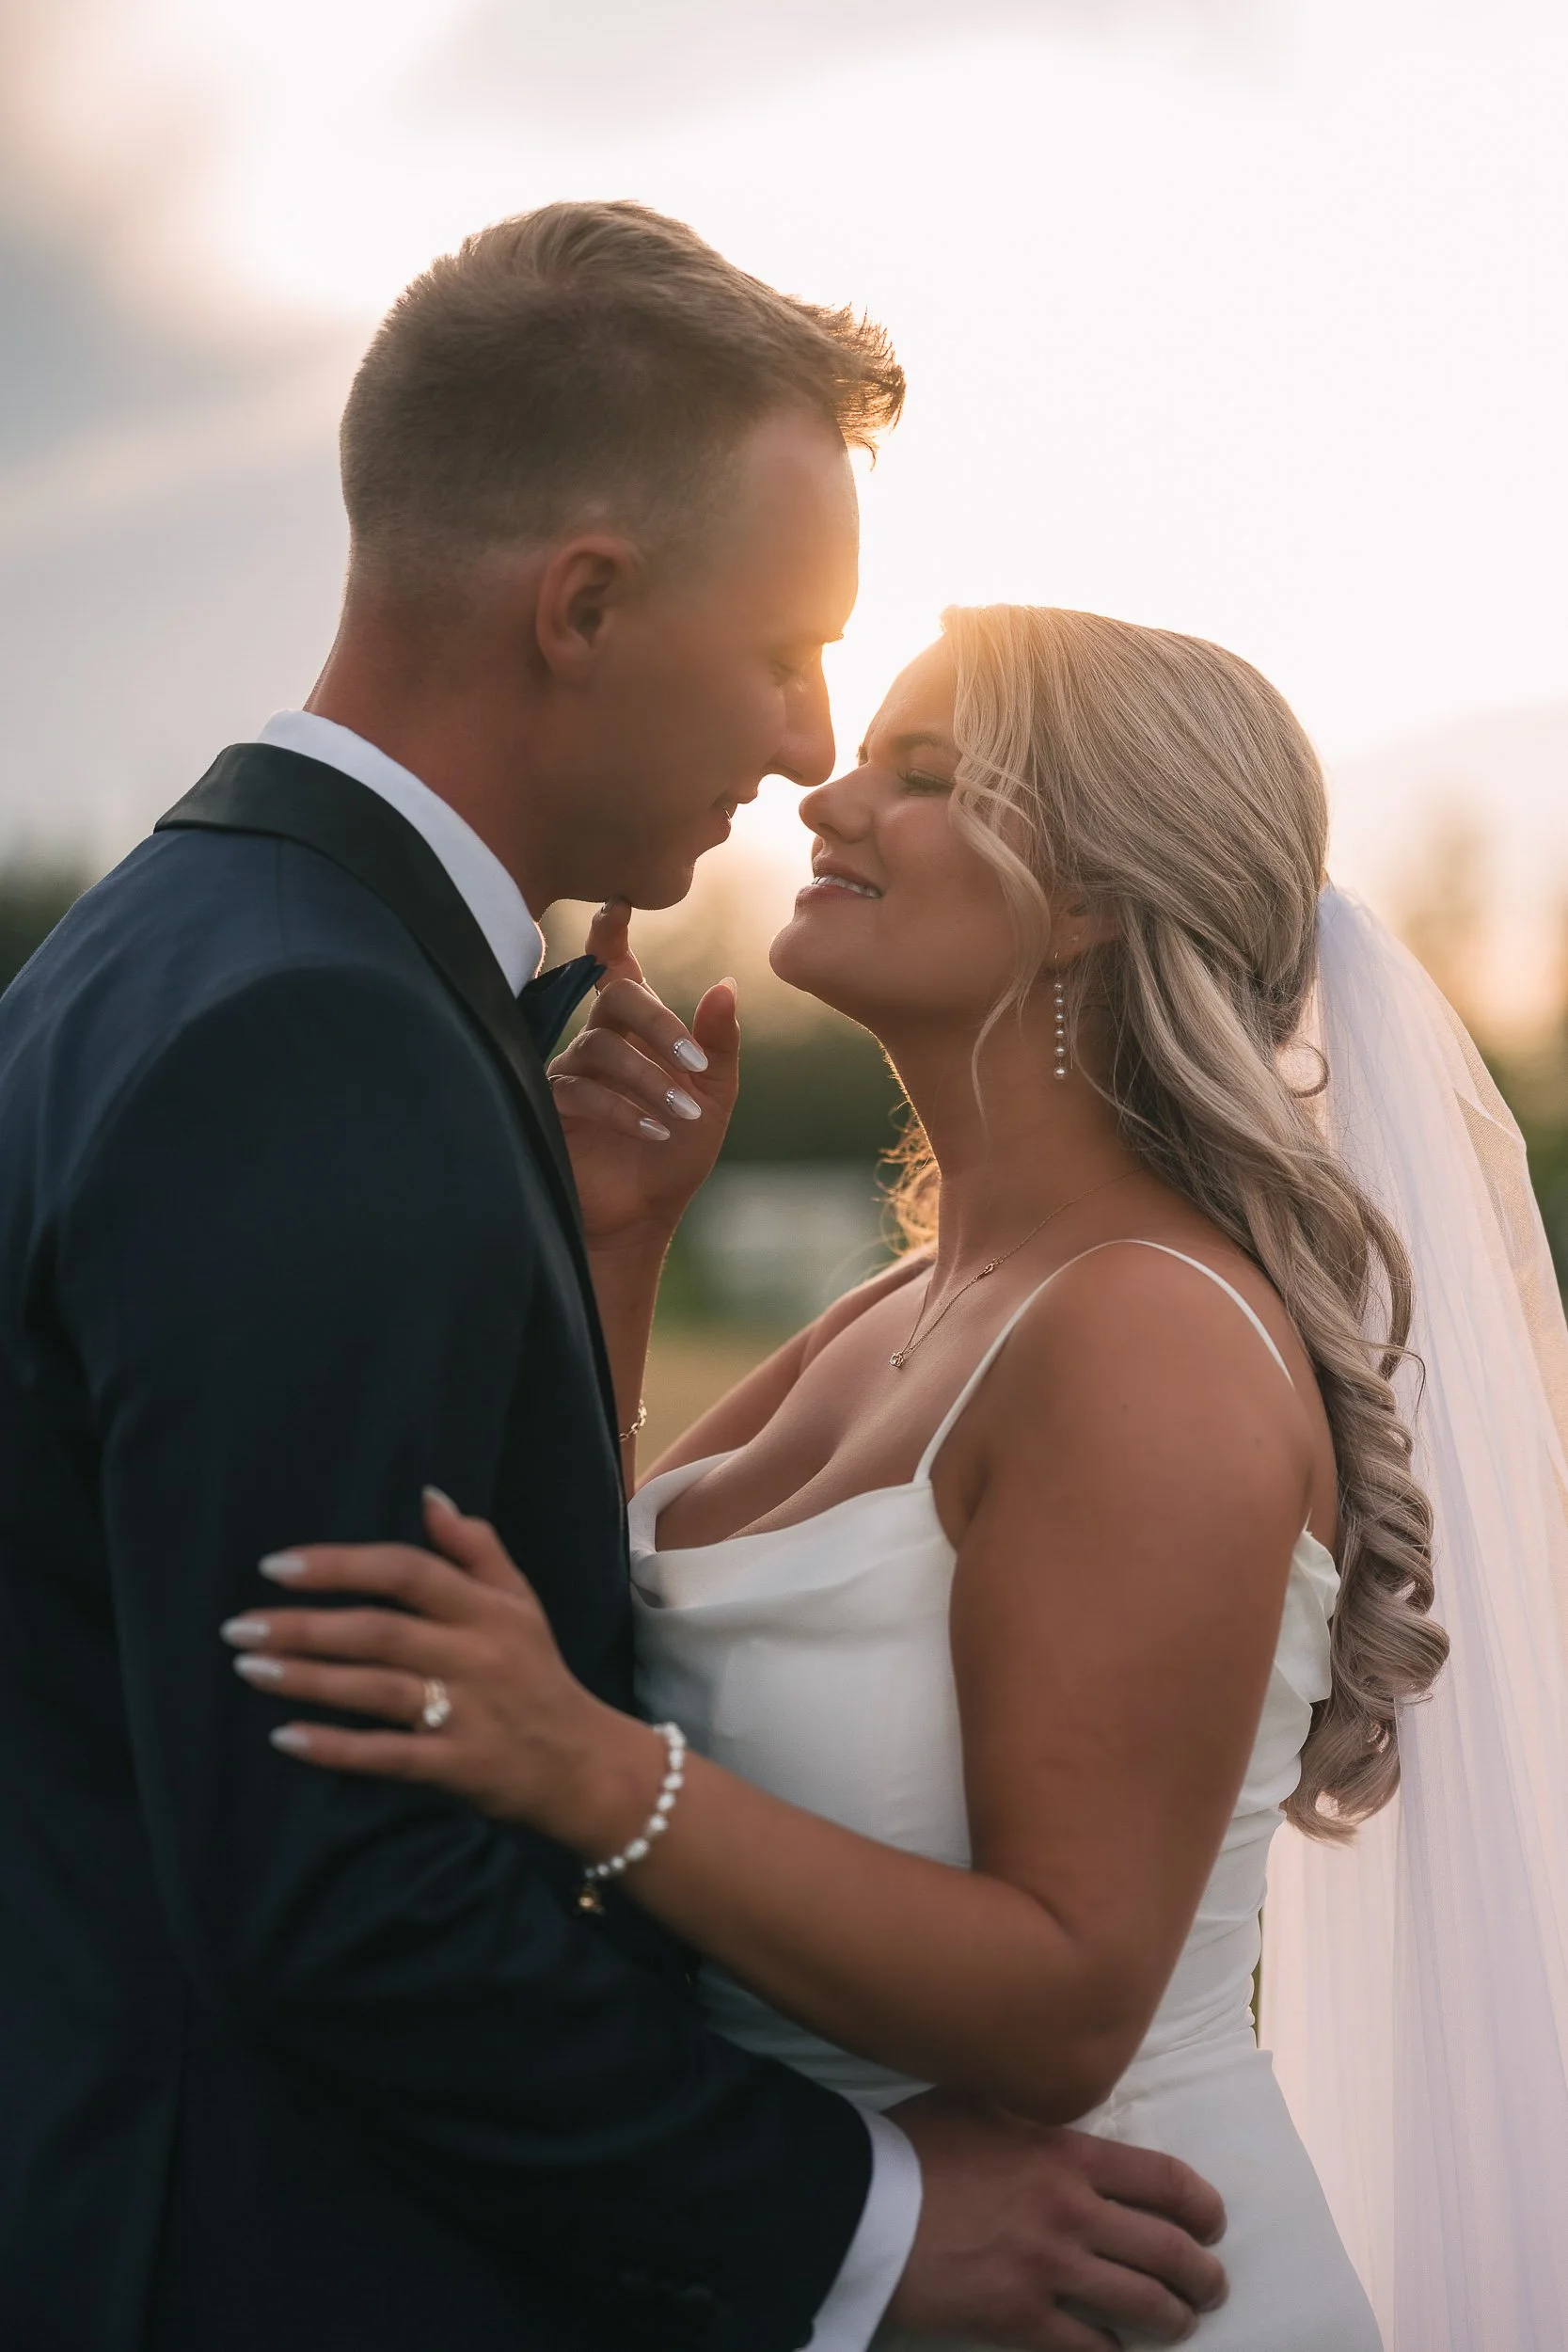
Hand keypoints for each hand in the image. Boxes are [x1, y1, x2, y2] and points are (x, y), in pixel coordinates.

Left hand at [221, 1493, 660, 1852]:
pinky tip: (285, 1737)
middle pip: (379, 1631)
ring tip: (248, 1669)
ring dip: (307, 1679)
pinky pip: (388, 1755)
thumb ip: (475, 1548)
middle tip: (238, 1626)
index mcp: (486, 1609)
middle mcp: (476, 1655)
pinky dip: (336, 1747)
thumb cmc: (537, 1674)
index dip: (340, 1565)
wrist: (585, 1766)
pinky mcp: (458, 1766)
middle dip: (304, 1626)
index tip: (276, 1566)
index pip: (407, 1571)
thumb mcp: (520, 1602)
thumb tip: (427, 1496)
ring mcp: (467, 1713)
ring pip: (377, 1690)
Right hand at [550, 903, 739, 1250]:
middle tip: (694, 1062)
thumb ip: (719, 1042)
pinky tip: (655, 1130)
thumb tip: (726, 985)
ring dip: (649, 1080)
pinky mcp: (550, 1108)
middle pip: (616, 997)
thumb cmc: (675, 1155)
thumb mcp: (714, 1096)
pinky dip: (623, 1110)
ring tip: (682, 1115)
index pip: (615, 967)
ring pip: (601, 1048)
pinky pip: (580, 1091)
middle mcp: (596, 1040)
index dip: (612, 932)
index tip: (618, 903)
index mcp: (633, 1030)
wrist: (641, 1218)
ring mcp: (569, 1072)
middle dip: (658, 1025)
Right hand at [886, 2093, 1226, 2350]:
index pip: (1164, 2181)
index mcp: (1066, 2154)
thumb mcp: (979, 2102)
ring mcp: (1048, 2271)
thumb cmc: (916, 2146)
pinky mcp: (1019, 2320)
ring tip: (1182, 2321)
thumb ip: (1031, 2111)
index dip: (1203, 2206)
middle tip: (1211, 2284)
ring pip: (1144, 2305)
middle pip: (1168, 2250)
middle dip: (1203, 2274)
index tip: (1212, 2221)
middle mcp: (1071, 2213)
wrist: (862, 2205)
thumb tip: (1058, 2108)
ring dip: (1175, 2318)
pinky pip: (1090, 2350)